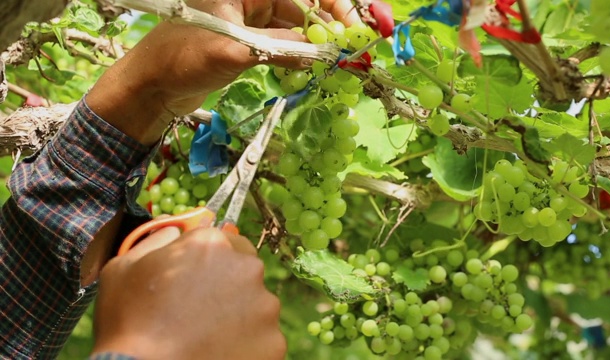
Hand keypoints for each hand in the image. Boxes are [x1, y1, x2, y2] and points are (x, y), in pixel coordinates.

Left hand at [86, 0, 358, 145]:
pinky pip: (283, 42)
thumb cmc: (180, 59)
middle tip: (356, 48)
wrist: (151, 86)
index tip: (356, 25)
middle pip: (301, 4)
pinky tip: (316, 64)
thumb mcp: (233, 52)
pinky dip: (300, 53)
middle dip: (329, 24)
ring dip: (316, 42)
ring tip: (340, 60)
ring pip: (294, 25)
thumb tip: (321, 55)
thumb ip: (279, 51)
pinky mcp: (248, 39)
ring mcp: (249, 18)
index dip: (332, 5)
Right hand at [91, 227, 284, 358]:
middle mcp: (246, 268)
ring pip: (256, 305)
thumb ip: (156, 240)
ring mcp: (264, 306)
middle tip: (201, 312)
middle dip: (227, 286)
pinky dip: (246, 346)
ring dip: (239, 316)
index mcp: (212, 245)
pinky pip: (262, 338)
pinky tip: (219, 353)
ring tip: (207, 337)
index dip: (209, 262)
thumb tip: (174, 231)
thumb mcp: (123, 268)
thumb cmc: (129, 324)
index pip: (224, 241)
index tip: (196, 280)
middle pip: (244, 271)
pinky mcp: (273, 341)